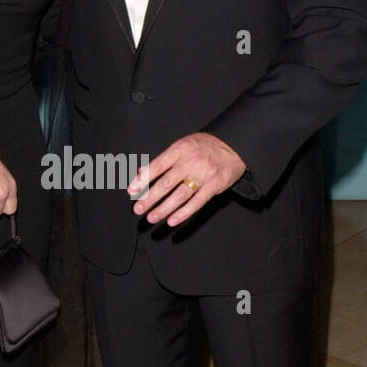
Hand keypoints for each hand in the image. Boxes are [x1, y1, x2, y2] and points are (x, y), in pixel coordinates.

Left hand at [128, 132, 246, 226]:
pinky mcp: (215, 186)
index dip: (143, 179)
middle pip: (166, 183)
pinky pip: (197, 202)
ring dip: (164, 209)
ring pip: (180, 195)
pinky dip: (184, 213)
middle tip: (138, 208)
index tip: (132, 191)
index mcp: (180, 149)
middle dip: (150, 198)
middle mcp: (191, 162)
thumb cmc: (204, 146)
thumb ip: (163, 160)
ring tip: (151, 217)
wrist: (234, 145)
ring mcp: (203, 175)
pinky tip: (172, 221)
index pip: (157, 166)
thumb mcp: (183, 145)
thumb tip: (141, 173)